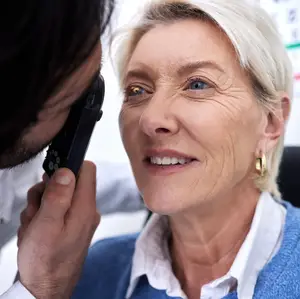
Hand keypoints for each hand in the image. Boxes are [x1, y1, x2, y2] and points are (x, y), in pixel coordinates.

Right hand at [17, 161, 99, 298]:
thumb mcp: (46, 225)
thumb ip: (58, 196)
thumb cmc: (46, 262)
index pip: (87, 170)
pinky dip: (43, 217)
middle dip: (46, 193)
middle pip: (68, 183)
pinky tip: (37, 232)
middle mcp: (86, 211)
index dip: (68, 166)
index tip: (50, 177)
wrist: (46, 290)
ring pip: (58, 197)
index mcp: (85, 207)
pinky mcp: (71, 226)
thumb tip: (67, 171)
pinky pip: (57, 211)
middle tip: (36, 211)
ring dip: (41, 207)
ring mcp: (79, 219)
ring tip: (34, 227)